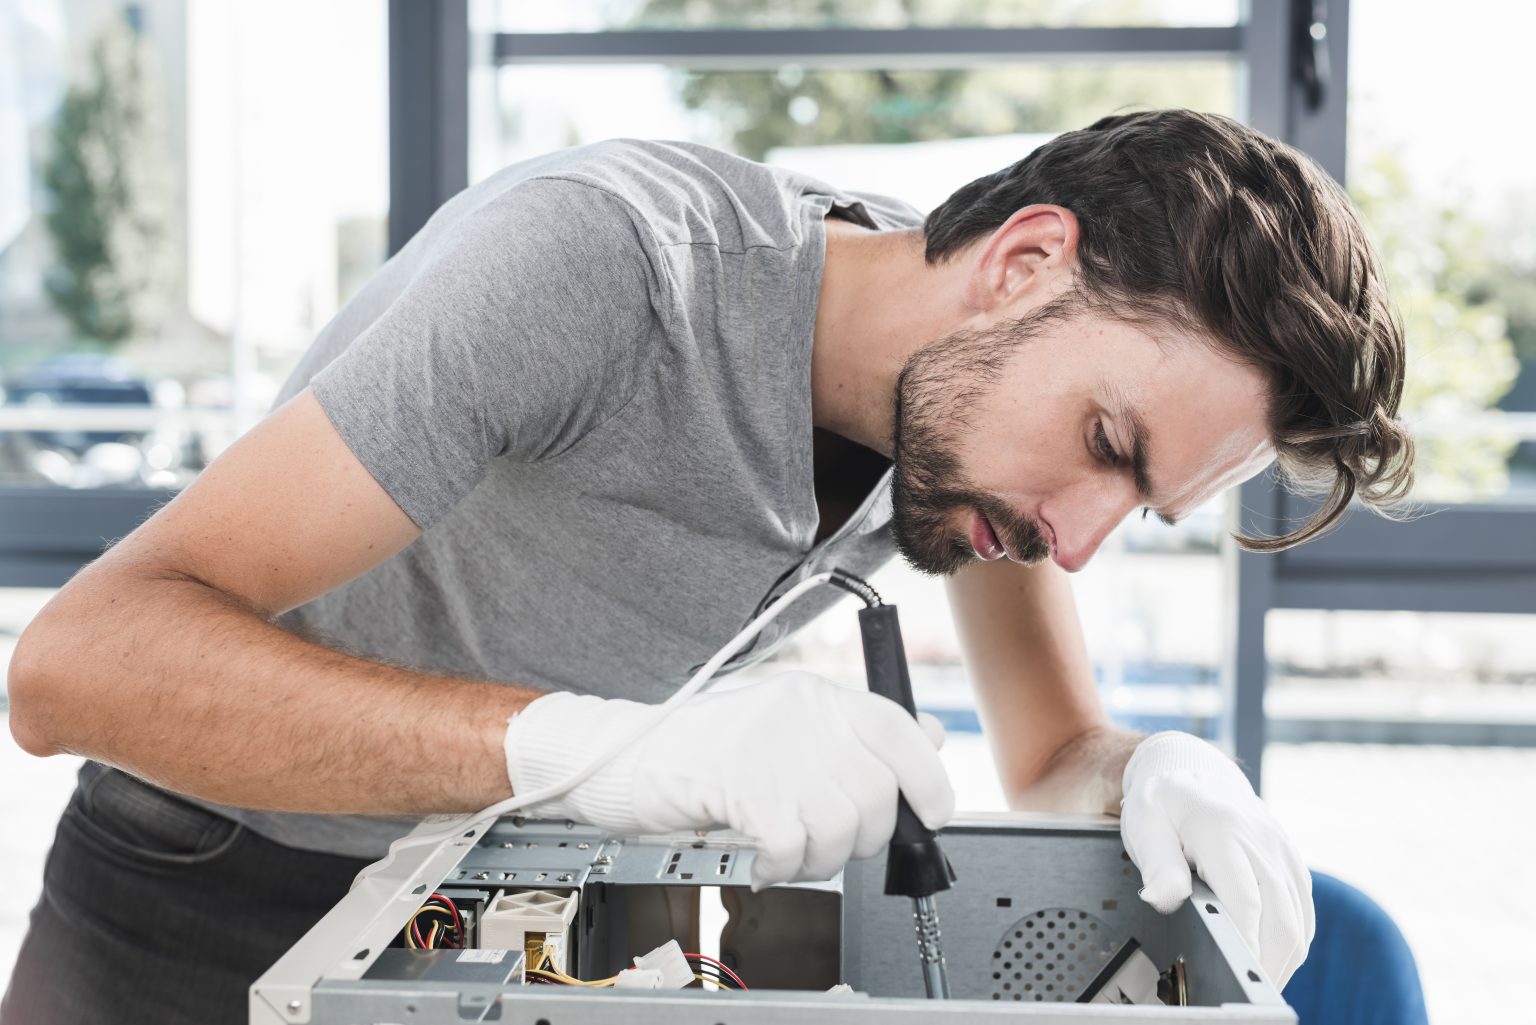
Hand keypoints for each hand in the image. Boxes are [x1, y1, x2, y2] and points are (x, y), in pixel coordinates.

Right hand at [503, 670, 954, 888]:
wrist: (625, 757)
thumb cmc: (702, 748)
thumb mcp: (784, 724)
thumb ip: (851, 732)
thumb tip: (929, 739)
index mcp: (815, 695)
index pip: (898, 727)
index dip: (928, 778)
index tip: (932, 813)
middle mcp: (800, 715)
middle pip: (877, 792)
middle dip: (865, 838)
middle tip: (831, 846)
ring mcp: (771, 750)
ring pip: (842, 826)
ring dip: (821, 859)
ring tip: (791, 855)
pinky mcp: (743, 788)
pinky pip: (794, 847)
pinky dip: (782, 868)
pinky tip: (764, 862)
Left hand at [1119, 731, 1313, 986]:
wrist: (1192, 770)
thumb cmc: (1164, 802)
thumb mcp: (1145, 824)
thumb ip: (1157, 863)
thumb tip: (1161, 898)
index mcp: (1223, 831)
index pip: (1246, 901)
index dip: (1244, 943)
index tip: (1232, 970)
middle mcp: (1262, 841)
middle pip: (1282, 920)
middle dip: (1267, 964)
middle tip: (1244, 988)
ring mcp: (1283, 851)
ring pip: (1299, 923)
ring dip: (1282, 960)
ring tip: (1254, 980)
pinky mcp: (1292, 861)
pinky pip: (1304, 911)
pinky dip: (1291, 942)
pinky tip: (1269, 956)